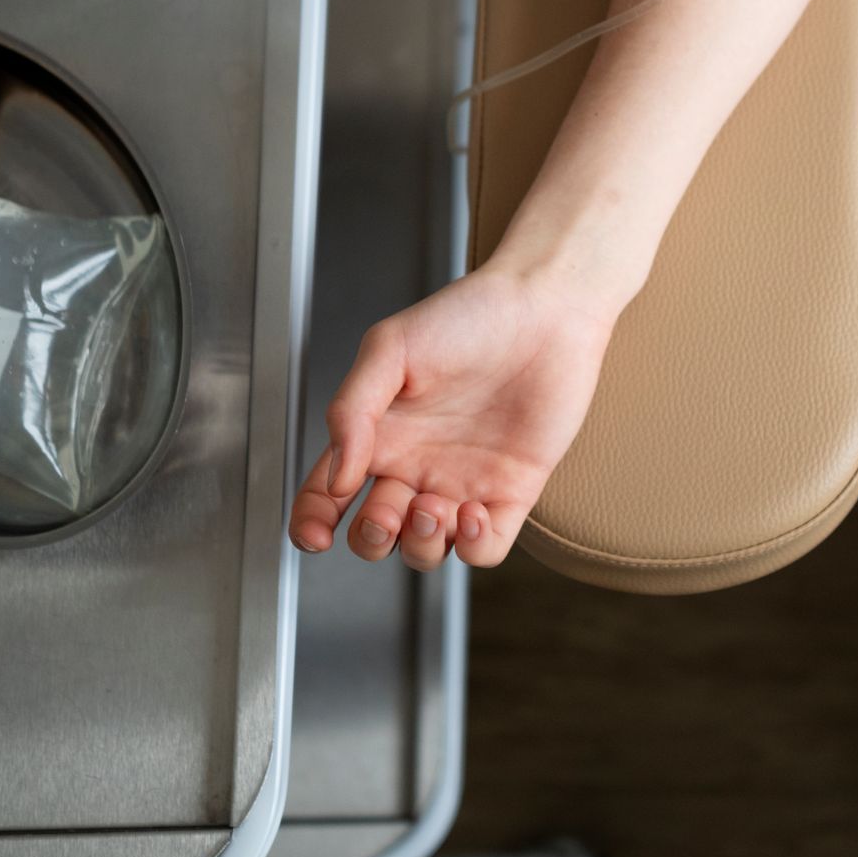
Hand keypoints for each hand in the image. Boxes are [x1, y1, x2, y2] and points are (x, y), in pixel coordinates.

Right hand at [286, 261, 614, 569]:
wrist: (544, 307)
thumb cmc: (468, 316)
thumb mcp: (389, 349)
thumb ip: (351, 410)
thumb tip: (337, 476)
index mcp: (380, 434)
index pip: (330, 493)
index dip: (313, 521)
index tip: (315, 534)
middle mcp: (417, 464)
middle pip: (376, 532)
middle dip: (372, 538)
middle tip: (385, 515)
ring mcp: (464, 481)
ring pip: (426, 549)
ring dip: (420, 545)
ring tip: (431, 509)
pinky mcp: (512, 491)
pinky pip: (485, 547)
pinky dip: (472, 546)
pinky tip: (471, 511)